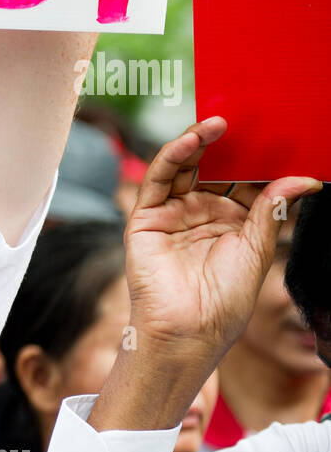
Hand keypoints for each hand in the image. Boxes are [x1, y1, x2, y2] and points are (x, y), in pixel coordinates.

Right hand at [124, 116, 320, 366]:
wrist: (189, 331)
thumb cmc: (224, 301)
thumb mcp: (257, 248)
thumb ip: (272, 208)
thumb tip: (306, 179)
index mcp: (231, 222)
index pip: (243, 179)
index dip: (259, 158)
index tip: (280, 135)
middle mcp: (200, 213)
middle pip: (213, 167)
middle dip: (230, 144)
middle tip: (249, 120)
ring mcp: (172, 213)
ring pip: (184, 166)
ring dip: (200, 141)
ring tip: (221, 122)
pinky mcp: (146, 217)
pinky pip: (159, 178)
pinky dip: (174, 154)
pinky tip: (195, 139)